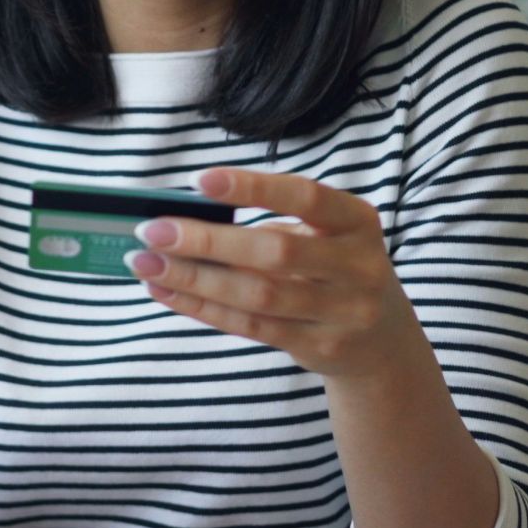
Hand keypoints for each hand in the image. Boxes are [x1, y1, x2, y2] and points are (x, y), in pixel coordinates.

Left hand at [128, 167, 422, 380]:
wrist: (382, 343)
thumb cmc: (333, 269)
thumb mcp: (324, 236)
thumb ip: (271, 223)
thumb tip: (185, 217)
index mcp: (357, 221)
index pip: (305, 197)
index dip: (252, 188)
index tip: (197, 180)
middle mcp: (358, 266)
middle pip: (274, 252)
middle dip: (206, 240)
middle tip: (152, 230)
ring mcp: (343, 313)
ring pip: (257, 295)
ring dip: (194, 278)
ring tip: (146, 263)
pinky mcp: (320, 347)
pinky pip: (251, 326)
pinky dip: (203, 307)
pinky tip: (167, 290)